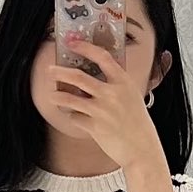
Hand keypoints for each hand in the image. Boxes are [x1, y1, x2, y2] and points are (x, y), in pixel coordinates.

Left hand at [50, 32, 165, 172]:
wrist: (142, 148)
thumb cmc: (138, 123)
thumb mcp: (132, 96)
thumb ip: (116, 85)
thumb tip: (94, 77)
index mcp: (123, 82)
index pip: (102, 57)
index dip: (85, 47)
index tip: (73, 43)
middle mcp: (112, 94)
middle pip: (79, 77)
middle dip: (60, 72)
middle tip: (50, 70)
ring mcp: (102, 110)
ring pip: (71, 98)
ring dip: (58, 96)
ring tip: (51, 95)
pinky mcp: (94, 126)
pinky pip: (75, 117)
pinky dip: (72, 116)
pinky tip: (73, 116)